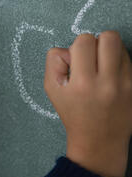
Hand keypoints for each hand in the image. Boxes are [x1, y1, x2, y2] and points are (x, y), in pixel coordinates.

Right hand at [44, 31, 131, 176]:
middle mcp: (107, 82)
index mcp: (82, 83)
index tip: (76, 60)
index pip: (84, 41)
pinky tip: (111, 76)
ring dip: (109, 51)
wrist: (98, 140)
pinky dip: (119, 62)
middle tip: (91, 58)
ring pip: (121, 46)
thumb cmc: (72, 112)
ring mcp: (126, 84)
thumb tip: (69, 48)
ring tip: (101, 67)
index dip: (77, 46)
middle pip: (108, 37)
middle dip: (97, 42)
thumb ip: (54, 62)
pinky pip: (129, 59)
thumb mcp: (52, 89)